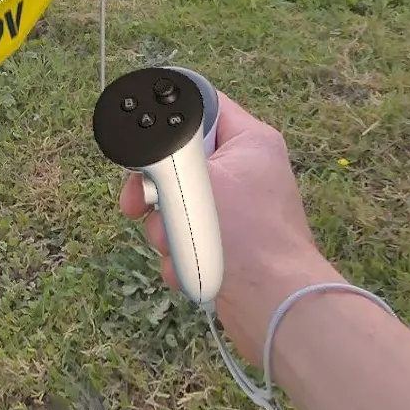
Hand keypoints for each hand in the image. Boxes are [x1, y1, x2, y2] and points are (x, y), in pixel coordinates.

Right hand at [117, 89, 341, 364]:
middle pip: (181, 163)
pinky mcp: (232, 248)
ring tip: (178, 247)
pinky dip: (182, 255)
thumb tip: (143, 142)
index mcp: (250, 141)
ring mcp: (240, 212)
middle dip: (154, 191)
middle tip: (133, 206)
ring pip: (179, 206)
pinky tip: (189, 270)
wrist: (276, 304)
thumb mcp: (194, 179)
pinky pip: (190, 239)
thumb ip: (161, 150)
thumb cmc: (242, 233)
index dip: (166, 114)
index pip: (203, 105)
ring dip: (166, 229)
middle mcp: (248, 172)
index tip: (137, 133)